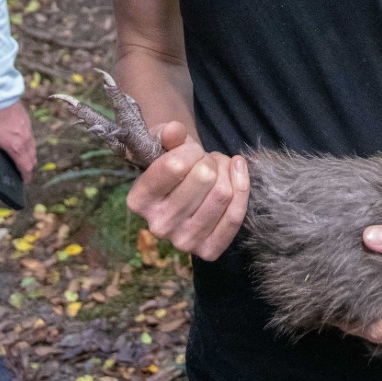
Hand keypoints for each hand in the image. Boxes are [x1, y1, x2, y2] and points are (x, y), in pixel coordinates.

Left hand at [0, 100, 36, 181]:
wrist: (1, 97)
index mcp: (16, 147)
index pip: (26, 167)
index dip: (26, 177)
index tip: (24, 182)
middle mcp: (26, 141)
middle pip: (32, 160)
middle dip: (28, 169)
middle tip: (22, 174)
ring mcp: (28, 132)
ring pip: (33, 150)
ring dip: (29, 158)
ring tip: (21, 161)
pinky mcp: (28, 124)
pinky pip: (31, 140)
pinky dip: (28, 147)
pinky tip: (20, 145)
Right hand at [126, 121, 249, 260]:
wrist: (183, 188)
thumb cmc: (171, 160)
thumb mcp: (164, 143)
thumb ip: (168, 134)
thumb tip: (173, 130)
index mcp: (139, 200)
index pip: (175, 166)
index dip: (191, 149)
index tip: (190, 148)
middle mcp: (158, 226)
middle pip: (204, 177)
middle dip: (211, 160)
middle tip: (206, 160)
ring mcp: (183, 242)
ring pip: (223, 194)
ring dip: (227, 172)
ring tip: (218, 168)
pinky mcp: (207, 250)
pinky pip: (235, 216)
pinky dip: (242, 188)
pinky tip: (237, 172)